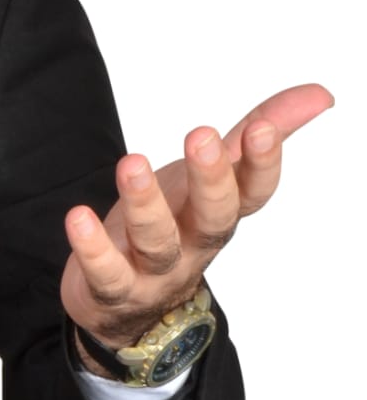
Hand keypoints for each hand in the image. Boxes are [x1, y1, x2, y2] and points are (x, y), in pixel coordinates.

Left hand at [61, 82, 333, 350]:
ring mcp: (156, 270)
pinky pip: (106, 273)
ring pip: (157, 242)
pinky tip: (79, 217)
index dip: (263, 164)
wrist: (129, 305)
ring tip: (132, 163)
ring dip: (146, 204)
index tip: (263, 129)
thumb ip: (256, 135)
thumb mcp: (213, 176)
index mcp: (220, 212)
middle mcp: (195, 243)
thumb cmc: (177, 223)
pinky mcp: (113, 288)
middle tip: (202, 135)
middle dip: (211, 179)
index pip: (254, 193)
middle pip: (214, 217)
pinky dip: (93, 248)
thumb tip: (320, 94)